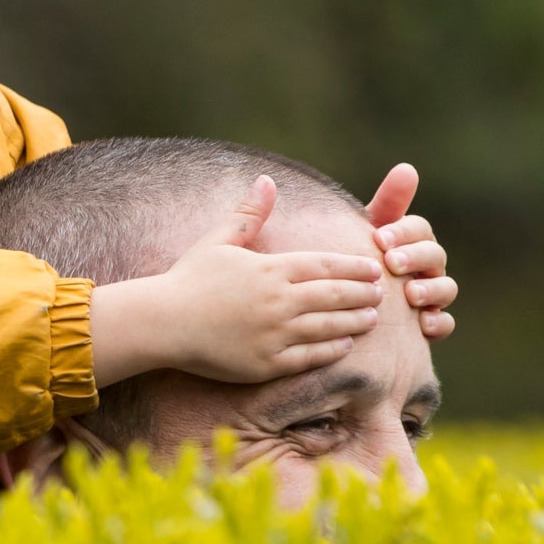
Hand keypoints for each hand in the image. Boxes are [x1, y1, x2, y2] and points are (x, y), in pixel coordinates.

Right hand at [90, 176, 386, 385]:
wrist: (162, 322)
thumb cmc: (188, 279)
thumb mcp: (218, 241)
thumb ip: (247, 214)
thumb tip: (266, 180)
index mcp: (270, 270)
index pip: (325, 266)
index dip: (354, 267)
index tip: (373, 268)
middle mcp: (278, 302)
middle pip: (335, 296)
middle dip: (362, 294)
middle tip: (381, 293)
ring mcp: (274, 334)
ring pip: (329, 327)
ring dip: (355, 321)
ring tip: (371, 318)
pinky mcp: (267, 363)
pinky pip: (311, 356)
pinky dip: (333, 349)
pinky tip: (346, 343)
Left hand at [364, 162, 456, 339]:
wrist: (343, 303)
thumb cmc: (354, 260)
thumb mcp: (363, 230)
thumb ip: (387, 203)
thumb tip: (408, 168)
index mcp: (409, 240)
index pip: (419, 228)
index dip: (403, 232)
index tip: (379, 238)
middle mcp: (426, 265)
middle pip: (435, 255)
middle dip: (416, 257)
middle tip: (392, 262)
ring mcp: (432, 295)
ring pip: (446, 288)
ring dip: (431, 289)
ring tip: (411, 294)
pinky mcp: (430, 324)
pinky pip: (446, 323)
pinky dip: (439, 322)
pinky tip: (423, 324)